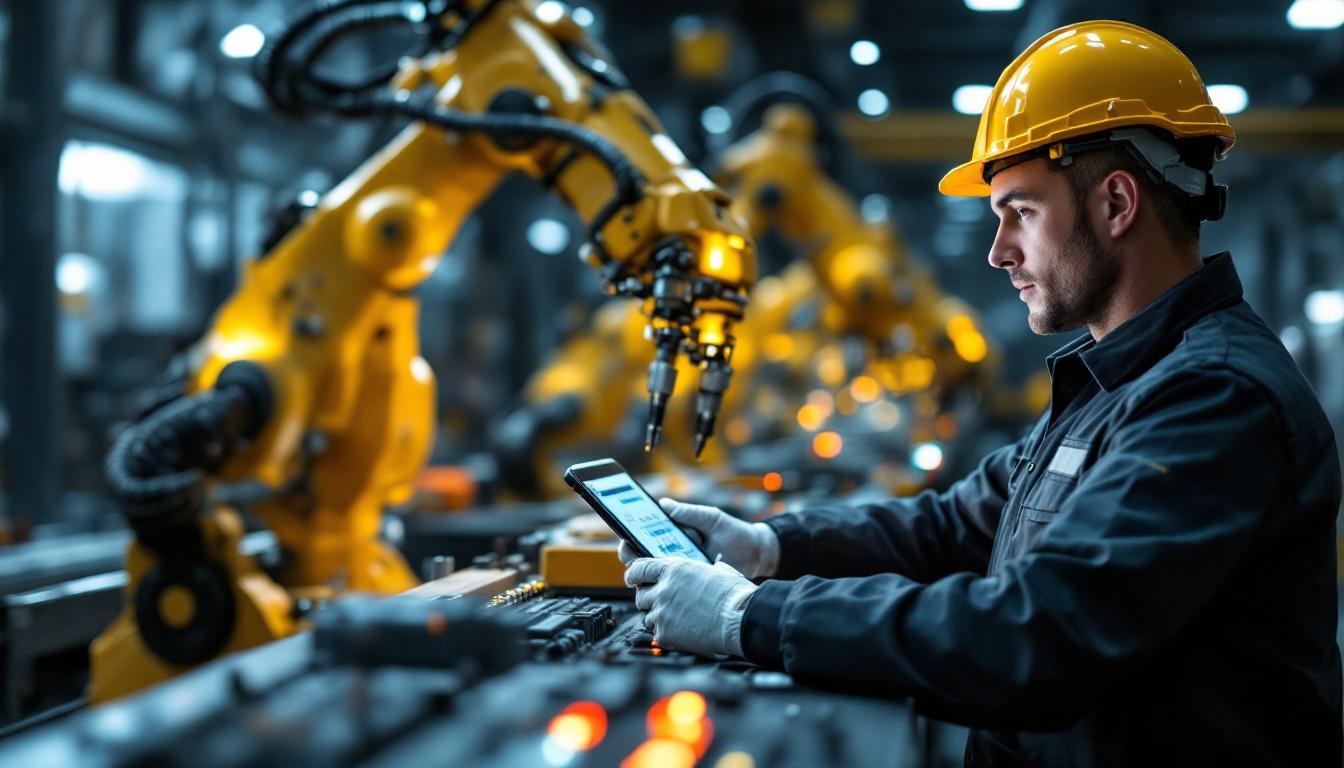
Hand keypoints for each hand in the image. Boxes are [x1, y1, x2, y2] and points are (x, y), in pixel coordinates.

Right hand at [616, 498, 779, 578]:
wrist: (757, 554)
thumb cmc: (735, 534)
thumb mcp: (712, 518)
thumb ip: (689, 512)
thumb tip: (664, 504)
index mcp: (672, 537)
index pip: (642, 539)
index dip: (629, 540)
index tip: (627, 538)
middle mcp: (672, 556)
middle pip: (641, 561)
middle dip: (634, 560)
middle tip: (639, 558)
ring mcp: (681, 574)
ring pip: (654, 580)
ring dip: (651, 577)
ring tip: (659, 572)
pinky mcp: (691, 589)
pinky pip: (674, 592)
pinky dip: (669, 591)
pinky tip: (673, 587)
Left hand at [624, 557, 756, 656]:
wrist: (741, 619)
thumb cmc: (735, 596)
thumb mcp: (718, 571)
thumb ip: (702, 570)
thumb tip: (711, 570)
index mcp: (674, 569)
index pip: (639, 568)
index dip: (634, 574)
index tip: (633, 579)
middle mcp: (663, 589)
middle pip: (640, 595)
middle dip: (649, 599)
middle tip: (662, 603)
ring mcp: (662, 612)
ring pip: (646, 616)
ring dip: (658, 618)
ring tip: (677, 620)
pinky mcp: (665, 633)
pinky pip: (656, 634)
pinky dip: (665, 634)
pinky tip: (681, 632)